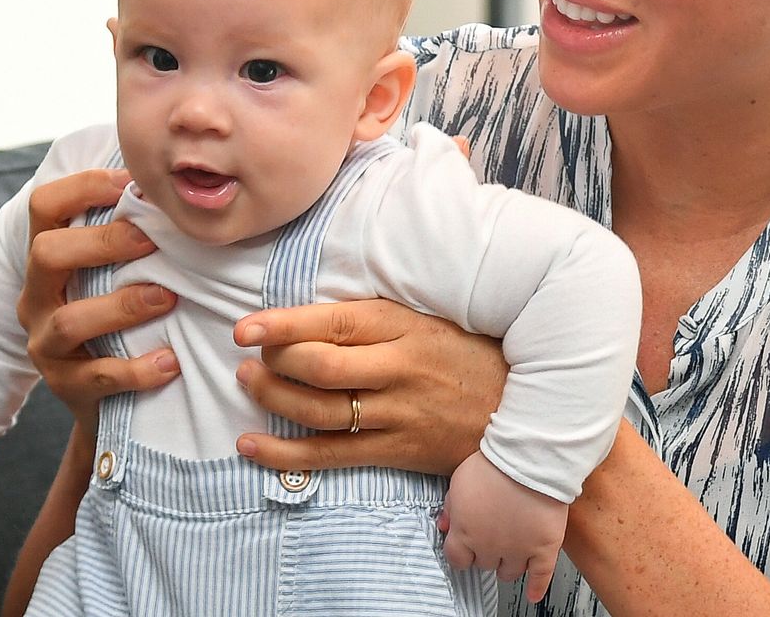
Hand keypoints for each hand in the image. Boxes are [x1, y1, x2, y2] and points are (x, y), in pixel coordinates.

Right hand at [18, 167, 177, 427]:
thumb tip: (176, 183)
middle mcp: (36, 297)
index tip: (130, 183)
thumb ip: (130, 234)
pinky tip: (170, 362)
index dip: (82, 187)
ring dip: (123, 306)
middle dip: (101, 242)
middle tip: (152, 240)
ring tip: (168, 298)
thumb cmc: (119, 319)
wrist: (107, 401)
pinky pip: (97, 376)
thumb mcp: (112, 273)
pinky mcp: (65, 386)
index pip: (44, 206)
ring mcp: (45, 344)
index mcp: (46, 259)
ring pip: (69, 320)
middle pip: (45, 253)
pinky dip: (136, 369)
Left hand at [230, 298, 506, 474]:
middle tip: (248, 357)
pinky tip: (251, 445)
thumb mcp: (427, 319)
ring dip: (272, 399)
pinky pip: (330, 456)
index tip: (246, 328)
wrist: (524, 410)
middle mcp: (398, 370)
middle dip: (273, 363)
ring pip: (319, 411)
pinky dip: (285, 453)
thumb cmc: (467, 355)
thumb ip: (373, 317)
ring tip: (247, 384)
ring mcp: (398, 414)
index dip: (283, 325)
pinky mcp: (397, 451)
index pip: (333, 322)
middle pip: (320, 368)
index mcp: (403, 327)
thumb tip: (309, 312)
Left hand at [439, 452, 566, 601]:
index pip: (457, 559)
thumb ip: (450, 507)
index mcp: (465, 533)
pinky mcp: (544, 549)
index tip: (465, 550)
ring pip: (509, 573)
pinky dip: (537, 588)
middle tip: (492, 540)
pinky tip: (533, 594)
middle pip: (484, 564)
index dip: (461, 554)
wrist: (528, 459)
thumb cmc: (493, 465)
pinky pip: (541, 577)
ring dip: (507, 565)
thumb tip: (445, 525)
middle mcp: (490, 547)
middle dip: (486, 553)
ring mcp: (518, 550)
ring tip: (510, 555)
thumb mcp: (459, 481)